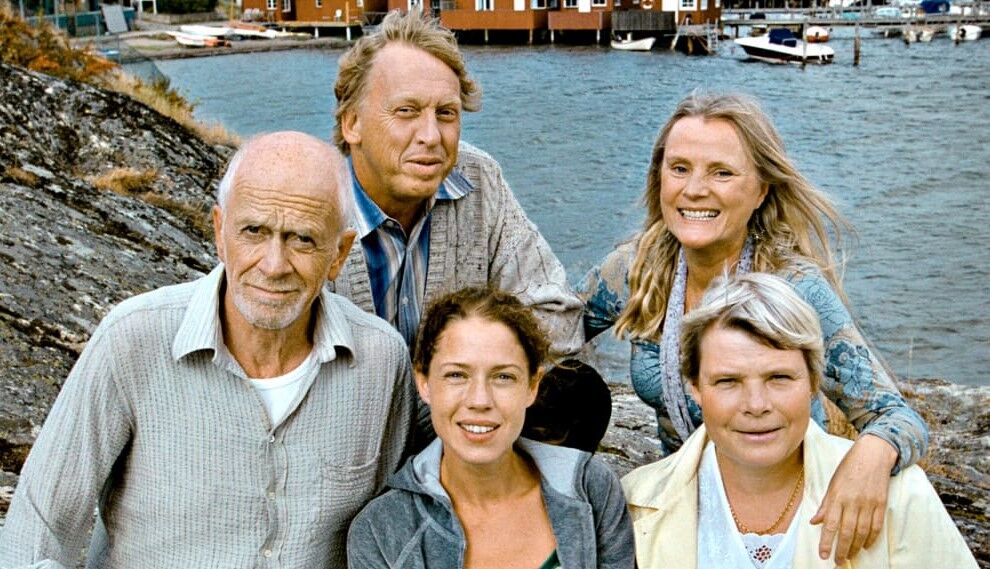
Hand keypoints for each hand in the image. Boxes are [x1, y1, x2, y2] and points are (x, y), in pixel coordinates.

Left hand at [810, 434, 897, 565]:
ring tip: (849, 556)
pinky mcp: (881, 504)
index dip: (826, 542)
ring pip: (862, 532)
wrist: (873, 454)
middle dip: (841, 549)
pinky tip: (865, 545)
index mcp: (837, 495)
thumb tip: (814, 521)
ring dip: (855, 547)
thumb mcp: (832, 483)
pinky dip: (871, 538)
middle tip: (837, 561)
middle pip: (847, 531)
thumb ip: (825, 504)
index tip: (823, 555)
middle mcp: (853, 501)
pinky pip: (876, 526)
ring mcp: (868, 503)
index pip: (830, 524)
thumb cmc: (849, 467)